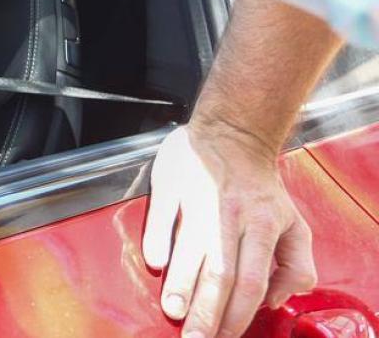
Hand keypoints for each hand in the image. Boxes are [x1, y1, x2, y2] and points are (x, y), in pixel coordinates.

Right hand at [144, 124, 316, 337]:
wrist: (232, 134)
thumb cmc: (259, 186)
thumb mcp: (295, 223)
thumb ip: (296, 265)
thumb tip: (275, 300)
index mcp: (262, 227)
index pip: (251, 280)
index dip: (238, 313)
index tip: (226, 337)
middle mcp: (230, 216)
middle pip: (219, 272)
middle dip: (206, 311)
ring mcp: (198, 199)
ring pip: (189, 248)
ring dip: (181, 283)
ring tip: (173, 310)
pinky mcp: (171, 185)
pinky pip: (162, 217)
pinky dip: (158, 241)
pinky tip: (155, 263)